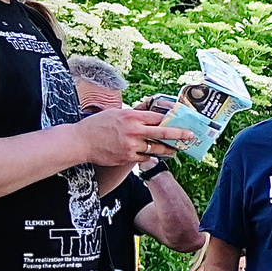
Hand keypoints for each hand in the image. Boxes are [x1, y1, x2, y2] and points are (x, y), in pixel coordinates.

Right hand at [74, 105, 192, 168]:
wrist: (80, 141)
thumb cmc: (97, 125)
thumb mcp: (115, 113)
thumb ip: (133, 114)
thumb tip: (149, 114)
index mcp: (131, 116)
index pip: (157, 116)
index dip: (170, 119)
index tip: (180, 120)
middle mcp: (133, 130)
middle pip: (163, 132)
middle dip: (179, 134)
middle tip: (190, 135)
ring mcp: (131, 145)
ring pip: (156, 148)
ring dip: (168, 149)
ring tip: (176, 149)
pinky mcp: (127, 157)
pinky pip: (145, 157)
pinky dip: (149, 155)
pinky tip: (152, 154)